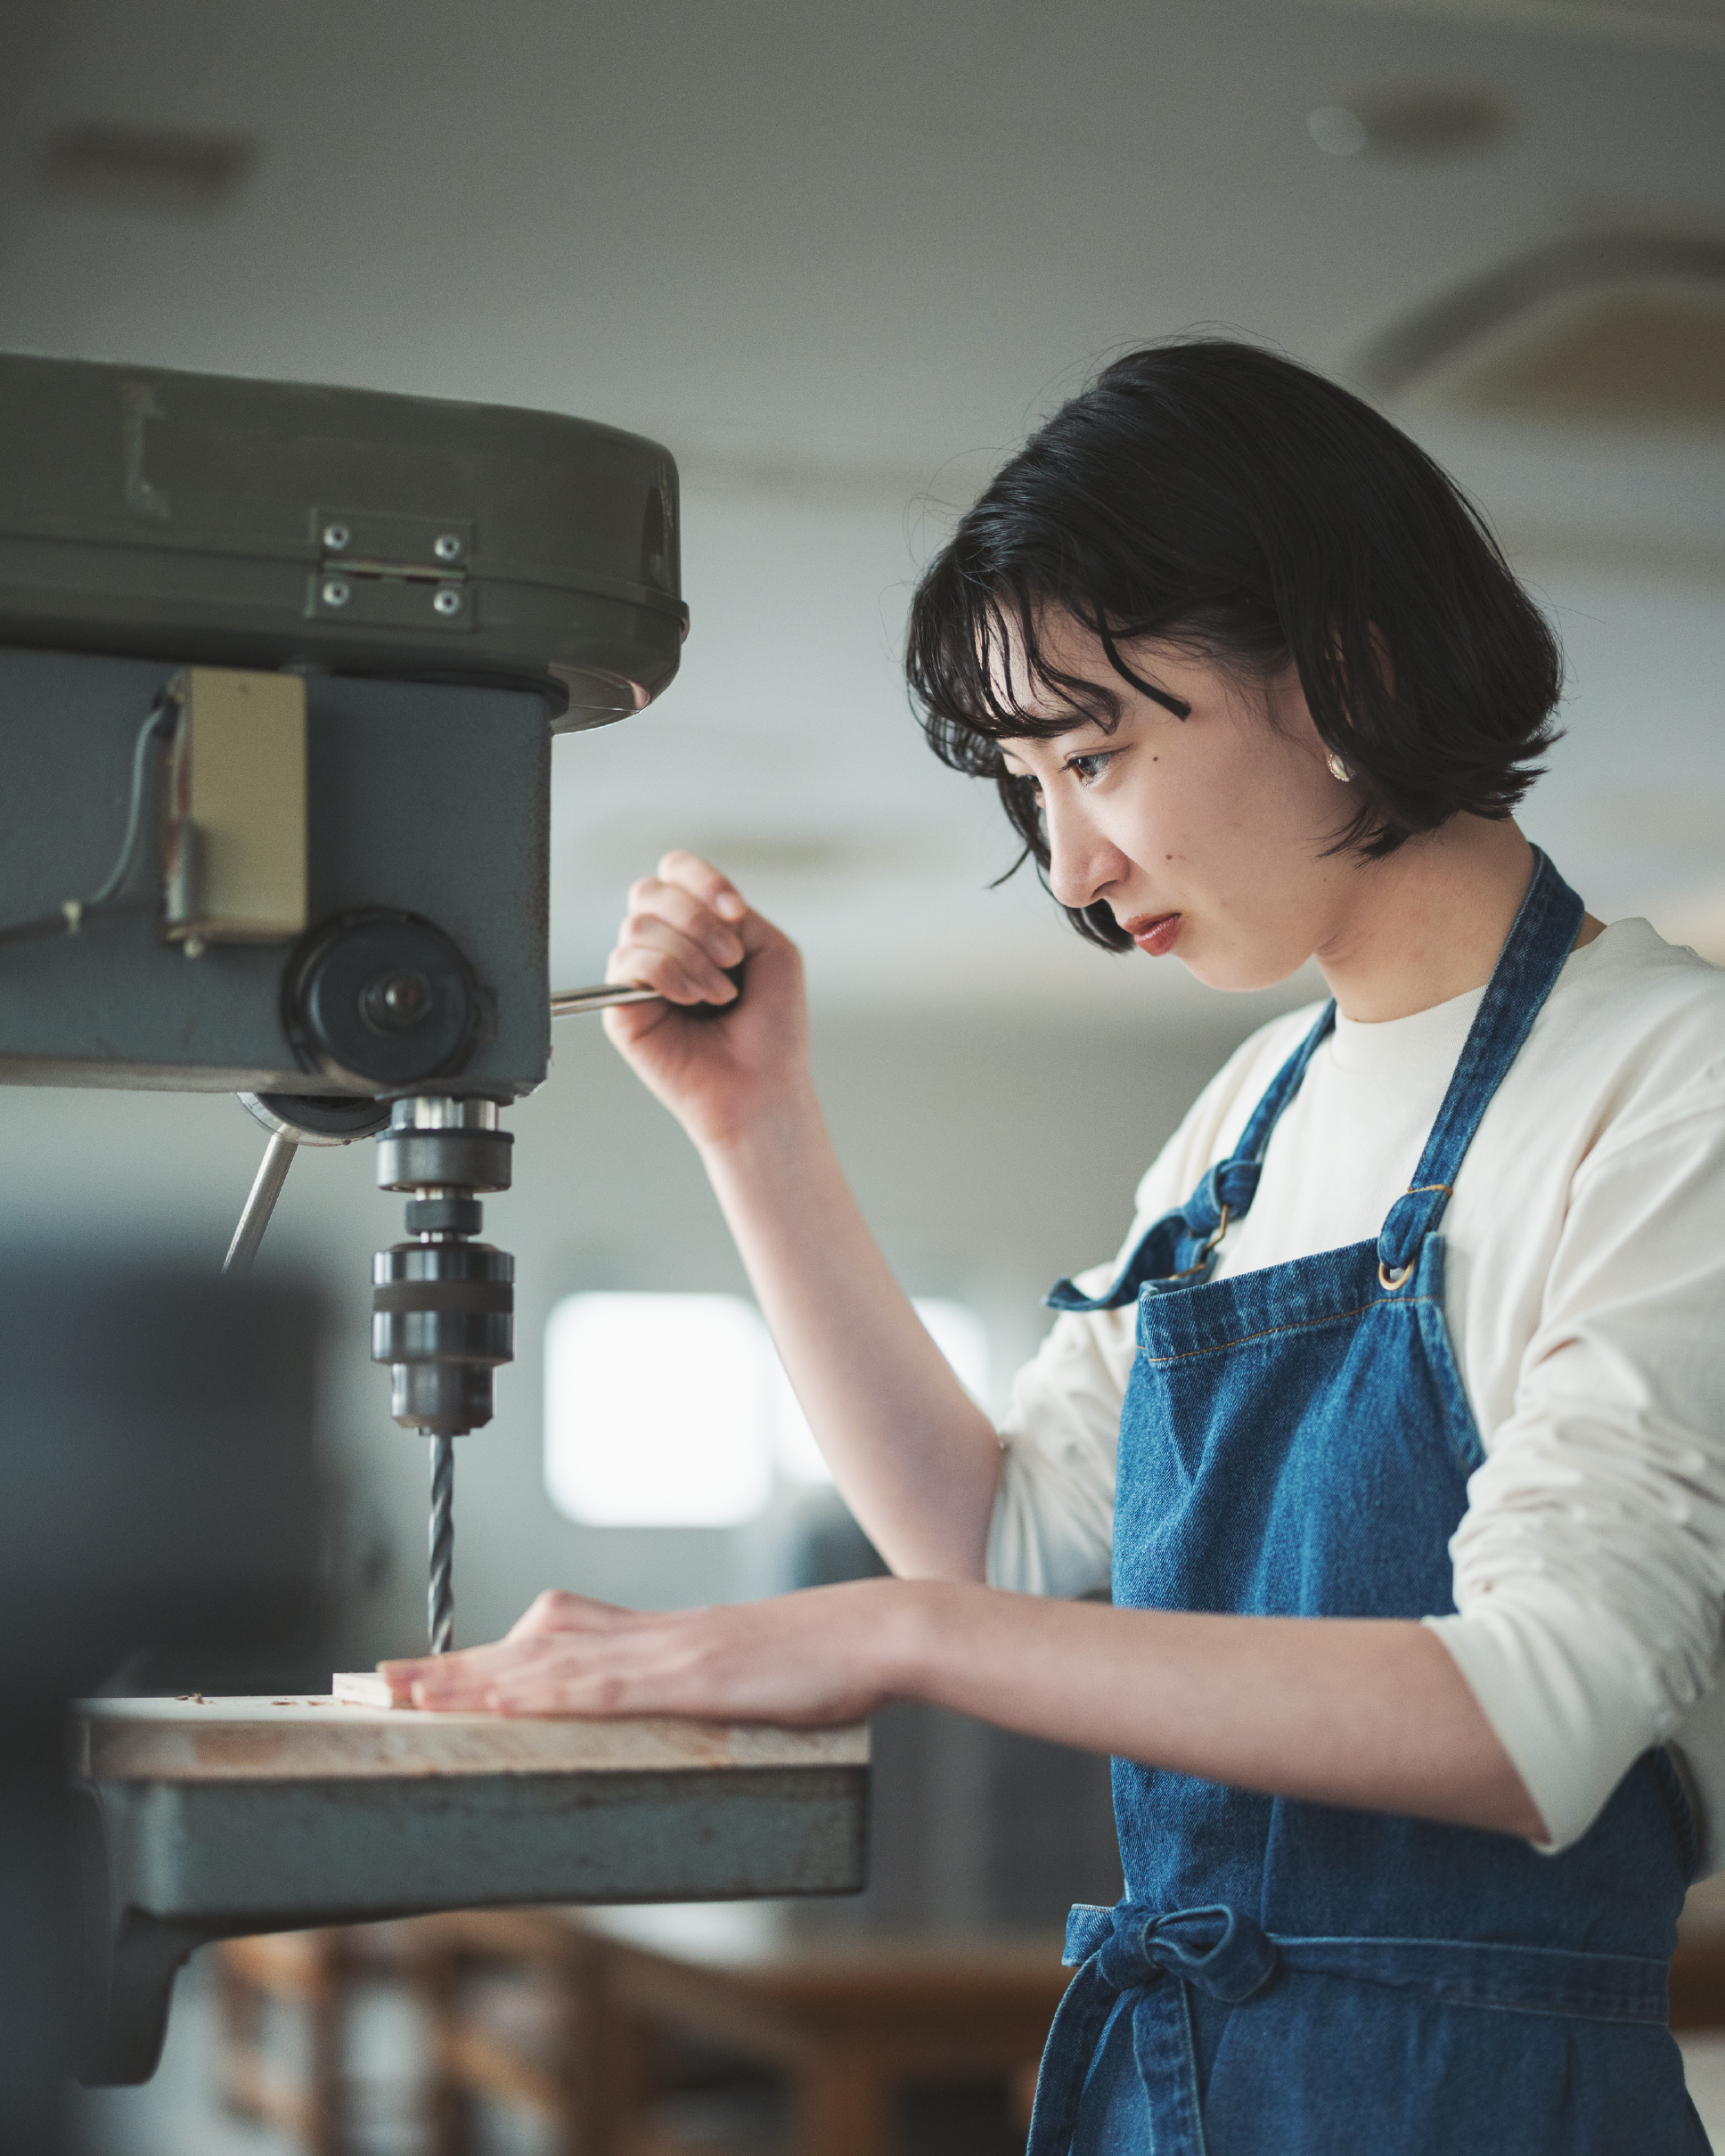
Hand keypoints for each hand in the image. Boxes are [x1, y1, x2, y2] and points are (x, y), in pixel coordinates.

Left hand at [378, 1579, 916, 1721]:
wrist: (872, 1634)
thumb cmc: (814, 1665)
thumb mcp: (736, 1680)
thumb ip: (687, 1688)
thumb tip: (648, 1713)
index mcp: (653, 1640)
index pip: (547, 1644)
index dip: (479, 1658)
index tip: (418, 1673)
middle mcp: (645, 1637)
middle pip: (528, 1649)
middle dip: (450, 1669)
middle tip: (374, 1682)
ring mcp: (665, 1653)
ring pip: (549, 1664)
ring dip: (473, 1680)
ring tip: (409, 1695)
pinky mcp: (691, 1676)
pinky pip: (605, 1687)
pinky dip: (547, 1694)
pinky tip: (503, 1703)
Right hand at [600, 850, 812, 1148]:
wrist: (761, 1085)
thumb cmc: (772, 1029)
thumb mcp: (773, 951)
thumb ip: (735, 913)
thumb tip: (692, 903)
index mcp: (699, 927)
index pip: (676, 871)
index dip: (702, 880)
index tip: (737, 913)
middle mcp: (664, 945)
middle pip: (650, 890)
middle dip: (698, 918)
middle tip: (732, 960)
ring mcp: (640, 974)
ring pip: (639, 924)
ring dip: (690, 955)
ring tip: (718, 994)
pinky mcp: (620, 1005)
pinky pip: (628, 960)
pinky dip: (669, 973)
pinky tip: (692, 1001)